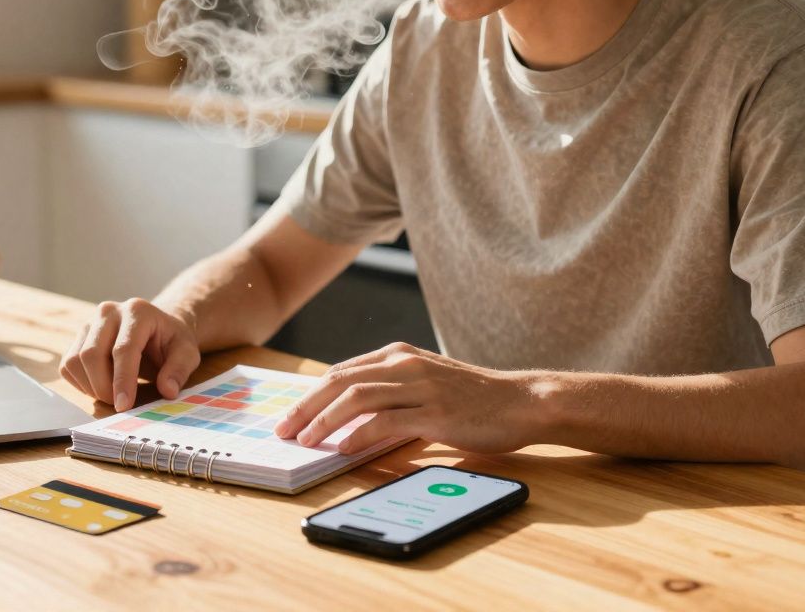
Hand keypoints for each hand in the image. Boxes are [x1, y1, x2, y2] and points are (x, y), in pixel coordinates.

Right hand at [60, 298, 200, 411]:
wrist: (156, 329)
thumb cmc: (171, 341)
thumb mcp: (187, 353)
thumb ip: (179, 370)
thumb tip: (167, 390)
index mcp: (137, 311)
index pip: (123, 349)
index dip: (122, 380)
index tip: (124, 406)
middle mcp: (108, 311)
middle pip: (91, 354)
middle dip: (103, 387)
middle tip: (120, 404)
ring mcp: (89, 322)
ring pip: (74, 361)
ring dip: (91, 387)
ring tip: (113, 394)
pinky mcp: (78, 337)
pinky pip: (68, 366)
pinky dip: (82, 384)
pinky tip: (102, 385)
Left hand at [272, 342, 543, 454]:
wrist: (521, 402)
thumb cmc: (472, 399)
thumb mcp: (424, 384)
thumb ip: (389, 392)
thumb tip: (346, 418)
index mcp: (397, 355)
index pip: (340, 372)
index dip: (310, 396)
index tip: (289, 418)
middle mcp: (404, 364)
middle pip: (339, 381)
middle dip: (305, 407)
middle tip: (283, 431)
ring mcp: (420, 386)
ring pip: (357, 398)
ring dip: (324, 421)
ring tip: (305, 441)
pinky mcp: (435, 411)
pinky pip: (387, 421)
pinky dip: (360, 434)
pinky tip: (343, 448)